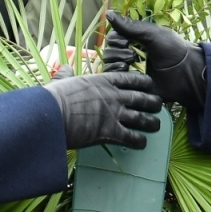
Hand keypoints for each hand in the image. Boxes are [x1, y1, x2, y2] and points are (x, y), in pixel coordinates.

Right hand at [42, 71, 161, 149]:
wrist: (52, 114)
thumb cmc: (54, 97)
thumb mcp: (62, 81)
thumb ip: (66, 75)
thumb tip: (64, 67)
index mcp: (102, 82)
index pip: (129, 79)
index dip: (142, 81)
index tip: (149, 83)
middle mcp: (113, 96)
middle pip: (140, 97)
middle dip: (152, 101)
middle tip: (158, 104)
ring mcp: (114, 114)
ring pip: (141, 118)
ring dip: (151, 122)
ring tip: (156, 125)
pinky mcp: (111, 132)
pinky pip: (131, 137)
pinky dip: (139, 141)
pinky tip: (143, 144)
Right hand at [103, 11, 207, 108]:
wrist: (185, 73)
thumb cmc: (173, 50)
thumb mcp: (152, 34)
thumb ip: (130, 26)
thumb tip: (108, 13)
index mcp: (135, 39)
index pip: (113, 37)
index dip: (116, 39)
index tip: (127, 42)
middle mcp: (130, 53)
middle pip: (109, 51)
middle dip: (117, 52)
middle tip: (133, 55)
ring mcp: (130, 69)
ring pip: (109, 64)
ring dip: (116, 62)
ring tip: (131, 64)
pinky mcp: (131, 83)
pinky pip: (115, 79)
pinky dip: (117, 75)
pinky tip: (128, 73)